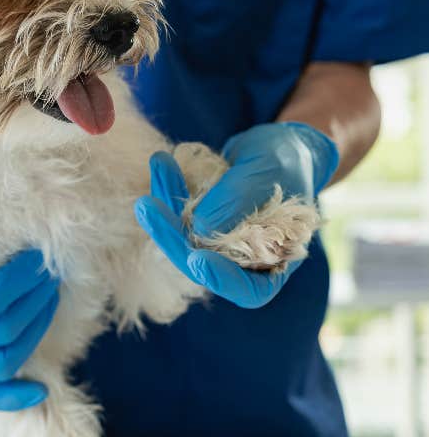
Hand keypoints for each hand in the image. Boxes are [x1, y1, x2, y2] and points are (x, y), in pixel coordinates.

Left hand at [135, 122, 337, 307]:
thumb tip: (199, 226)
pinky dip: (169, 188)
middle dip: (171, 236)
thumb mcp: (273, 170)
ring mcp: (218, 243)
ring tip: (159, 165)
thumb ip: (241, 198)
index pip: (250, 290)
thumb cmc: (289, 161)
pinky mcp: (200, 221)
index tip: (198, 260)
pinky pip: (178, 213)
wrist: (282, 146)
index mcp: (275, 264)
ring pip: (183, 237)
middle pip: (202, 264)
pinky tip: (162, 161)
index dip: (222, 279)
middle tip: (147, 207)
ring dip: (164, 206)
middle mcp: (242, 261)